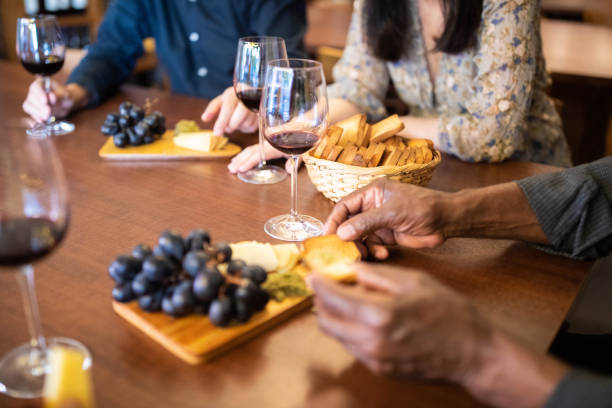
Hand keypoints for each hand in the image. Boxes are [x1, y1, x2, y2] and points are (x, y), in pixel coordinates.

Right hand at [22, 79, 84, 122]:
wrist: (67, 104)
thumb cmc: (66, 96)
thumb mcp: (66, 95)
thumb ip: (59, 95)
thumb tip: (51, 97)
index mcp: (41, 83)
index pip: (36, 87)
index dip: (39, 94)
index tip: (45, 101)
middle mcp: (34, 91)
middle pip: (31, 97)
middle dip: (39, 106)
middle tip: (48, 112)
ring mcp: (33, 101)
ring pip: (28, 106)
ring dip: (36, 112)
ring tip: (47, 116)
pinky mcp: (34, 110)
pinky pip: (31, 114)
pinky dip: (36, 118)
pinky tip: (42, 121)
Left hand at [201, 86, 257, 136]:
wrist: (252, 93)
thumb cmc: (234, 99)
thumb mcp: (222, 101)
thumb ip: (212, 109)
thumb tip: (204, 118)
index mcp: (234, 93)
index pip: (227, 109)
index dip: (221, 122)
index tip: (217, 134)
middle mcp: (246, 98)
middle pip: (237, 120)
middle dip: (230, 126)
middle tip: (227, 127)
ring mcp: (256, 106)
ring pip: (245, 125)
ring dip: (238, 126)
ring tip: (237, 119)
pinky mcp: (262, 114)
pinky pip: (252, 127)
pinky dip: (246, 127)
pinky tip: (245, 120)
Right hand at [227, 142, 299, 173]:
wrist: (306, 122)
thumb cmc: (305, 137)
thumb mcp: (303, 151)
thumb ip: (296, 161)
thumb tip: (289, 170)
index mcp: (275, 145)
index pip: (259, 154)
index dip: (249, 162)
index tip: (240, 168)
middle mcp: (269, 142)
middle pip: (251, 151)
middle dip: (240, 160)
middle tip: (231, 169)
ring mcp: (268, 141)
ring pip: (252, 149)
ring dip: (241, 157)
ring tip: (232, 164)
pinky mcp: (269, 140)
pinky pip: (256, 147)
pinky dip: (247, 152)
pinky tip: (242, 156)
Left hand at [311, 263, 567, 407]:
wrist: (472, 353)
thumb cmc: (448, 312)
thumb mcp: (413, 281)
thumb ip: (376, 275)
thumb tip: (350, 269)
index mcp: (378, 314)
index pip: (331, 298)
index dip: (318, 283)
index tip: (312, 273)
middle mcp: (370, 341)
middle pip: (326, 319)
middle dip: (320, 300)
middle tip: (324, 284)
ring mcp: (373, 359)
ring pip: (335, 335)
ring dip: (331, 315)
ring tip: (341, 297)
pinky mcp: (378, 369)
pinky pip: (350, 346)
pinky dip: (347, 329)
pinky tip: (360, 316)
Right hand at [324, 179, 449, 258]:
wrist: (447, 221)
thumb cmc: (423, 207)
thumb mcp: (391, 213)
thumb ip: (365, 223)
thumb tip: (341, 233)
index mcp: (371, 193)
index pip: (344, 206)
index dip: (334, 221)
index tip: (327, 237)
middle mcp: (372, 206)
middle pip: (349, 223)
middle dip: (347, 238)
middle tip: (346, 251)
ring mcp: (379, 222)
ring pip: (359, 237)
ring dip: (361, 247)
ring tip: (366, 254)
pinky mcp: (387, 236)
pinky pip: (372, 245)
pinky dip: (374, 251)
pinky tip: (383, 254)